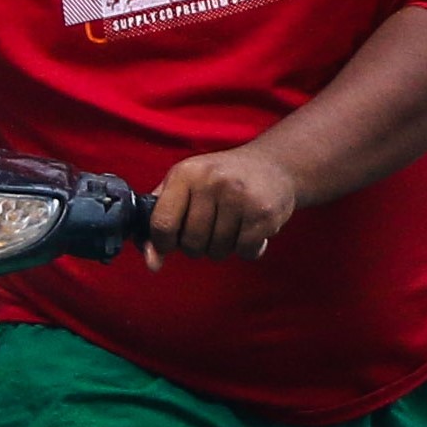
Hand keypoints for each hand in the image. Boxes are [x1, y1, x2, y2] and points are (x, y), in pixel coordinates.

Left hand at [147, 143, 298, 267]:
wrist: (274, 164)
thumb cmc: (221, 179)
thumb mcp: (183, 186)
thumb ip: (161, 222)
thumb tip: (152, 263)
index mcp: (186, 174)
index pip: (162, 224)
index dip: (163, 243)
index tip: (171, 242)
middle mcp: (212, 182)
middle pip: (191, 243)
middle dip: (196, 246)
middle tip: (208, 230)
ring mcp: (239, 196)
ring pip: (217, 250)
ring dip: (222, 248)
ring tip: (230, 226)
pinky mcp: (263, 212)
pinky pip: (245, 251)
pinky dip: (247, 249)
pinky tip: (249, 230)